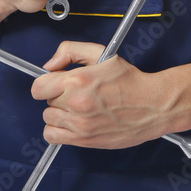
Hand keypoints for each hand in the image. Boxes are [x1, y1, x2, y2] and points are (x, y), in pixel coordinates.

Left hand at [31, 41, 167, 148]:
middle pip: (46, 101)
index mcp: (78, 81)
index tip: (54, 82)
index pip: (38, 87)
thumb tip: (50, 65)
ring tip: (76, 107)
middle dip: (57, 95)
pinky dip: (58, 130)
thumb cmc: (130, 81)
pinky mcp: (85, 140)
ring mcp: (80, 125)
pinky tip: (72, 122)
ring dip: (59, 113)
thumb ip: (70, 51)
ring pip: (49, 119)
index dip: (45, 82)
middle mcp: (76, 104)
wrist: (152, 105)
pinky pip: (53, 137)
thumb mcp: (101, 53)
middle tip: (75, 92)